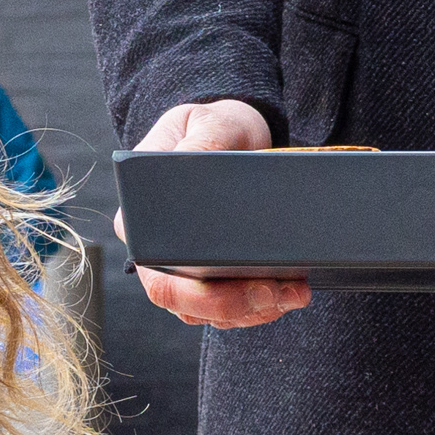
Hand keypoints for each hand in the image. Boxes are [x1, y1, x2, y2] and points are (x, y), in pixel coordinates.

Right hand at [128, 96, 309, 331]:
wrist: (233, 135)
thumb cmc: (213, 126)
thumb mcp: (208, 122)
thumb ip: (202, 139)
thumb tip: (190, 165)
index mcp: (139, 219)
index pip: (158, 275)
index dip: (200, 294)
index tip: (244, 284)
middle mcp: (154, 251)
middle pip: (185, 303)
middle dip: (236, 308)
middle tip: (280, 295)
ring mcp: (182, 267)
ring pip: (210, 312)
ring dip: (254, 312)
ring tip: (295, 294)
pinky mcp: (210, 273)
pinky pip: (229, 307)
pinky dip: (260, 307)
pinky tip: (290, 295)